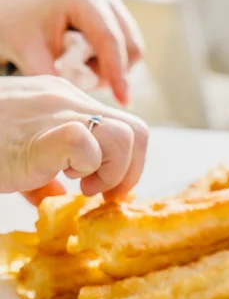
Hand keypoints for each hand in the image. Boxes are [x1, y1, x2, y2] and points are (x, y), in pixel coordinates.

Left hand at [0, 0, 143, 103]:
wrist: (19, 8)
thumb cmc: (21, 25)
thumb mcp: (30, 52)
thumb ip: (53, 77)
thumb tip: (78, 105)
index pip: (109, 40)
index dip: (117, 73)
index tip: (122, 101)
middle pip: (130, 45)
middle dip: (114, 72)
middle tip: (84, 79)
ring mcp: (112, 6)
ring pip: (132, 48)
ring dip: (113, 68)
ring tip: (82, 67)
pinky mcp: (115, 16)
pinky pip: (126, 46)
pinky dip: (112, 62)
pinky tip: (88, 60)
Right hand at [0, 75, 147, 203]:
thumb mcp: (21, 153)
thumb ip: (47, 172)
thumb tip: (60, 198)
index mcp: (66, 102)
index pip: (125, 126)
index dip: (127, 164)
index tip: (108, 189)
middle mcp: (68, 101)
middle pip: (137, 130)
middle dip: (130, 172)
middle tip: (102, 193)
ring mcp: (57, 113)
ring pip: (124, 136)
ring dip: (112, 172)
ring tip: (83, 186)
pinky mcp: (43, 133)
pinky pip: (85, 143)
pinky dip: (87, 168)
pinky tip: (64, 179)